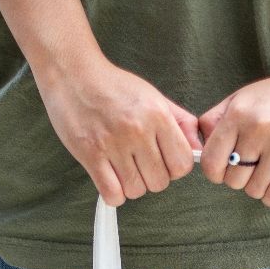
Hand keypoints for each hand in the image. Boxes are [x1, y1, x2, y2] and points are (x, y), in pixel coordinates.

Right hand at [40, 55, 201, 205]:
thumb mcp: (154, 96)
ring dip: (131, 185)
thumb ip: (180, 122)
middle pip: (160, 182)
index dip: (175, 168)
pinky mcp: (90, 154)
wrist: (72, 74)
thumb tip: (197, 147)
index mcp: (157, 115)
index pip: (182, 163)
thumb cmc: (113, 86)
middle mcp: (138, 130)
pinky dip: (113, 193)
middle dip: (152, 178)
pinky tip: (110, 178)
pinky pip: (112, 194)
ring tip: (123, 167)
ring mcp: (113, 144)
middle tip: (139, 163)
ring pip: (136, 191)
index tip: (164, 161)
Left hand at [196, 61, 269, 206]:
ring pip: (254, 190)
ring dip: (259, 185)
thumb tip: (199, 147)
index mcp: (238, 114)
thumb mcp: (241, 98)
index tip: (225, 167)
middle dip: (240, 177)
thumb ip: (214, 121)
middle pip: (232, 181)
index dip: (215, 171)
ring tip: (269, 167)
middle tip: (253, 163)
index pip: (210, 162)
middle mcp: (257, 129)